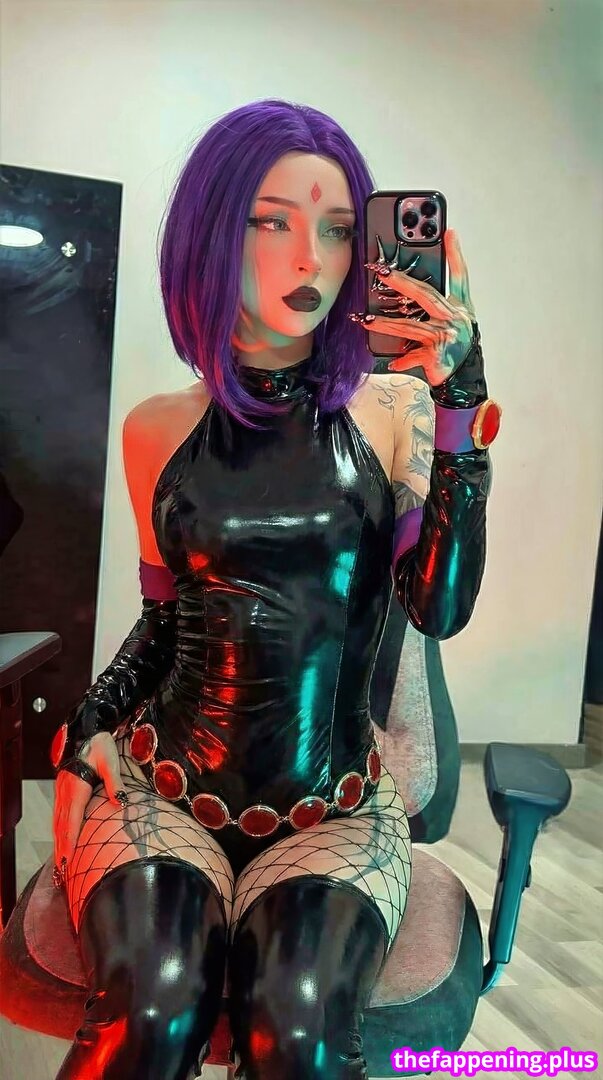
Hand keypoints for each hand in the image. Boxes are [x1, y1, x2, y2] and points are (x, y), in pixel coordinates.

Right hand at [53, 731, 126, 875]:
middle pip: (61, 824)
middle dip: (61, 846)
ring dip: (58, 840)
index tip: (68, 856)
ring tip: (60, 859)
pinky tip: (60, 838)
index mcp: (76, 786)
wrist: (84, 732)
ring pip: (58, 820)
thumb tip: (120, 801)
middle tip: (63, 867)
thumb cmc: (99, 745)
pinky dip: (58, 829)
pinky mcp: (63, 790)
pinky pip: (58, 814)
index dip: (70, 839)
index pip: (72, 818)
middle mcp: (65, 792)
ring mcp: (62, 791)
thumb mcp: (110, 760)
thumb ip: (114, 781)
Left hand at [349, 229, 477, 386]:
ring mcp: (445, 336)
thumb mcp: (454, 324)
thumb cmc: (456, 349)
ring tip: (365, 318)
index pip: (459, 276)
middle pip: (425, 294)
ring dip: (384, 323)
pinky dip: (403, 360)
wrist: (465, 379)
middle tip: (381, 271)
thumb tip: (409, 291)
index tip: (448, 232)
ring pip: (409, 326)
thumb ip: (438, 307)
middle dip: (401, 282)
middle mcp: (455, 319)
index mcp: (460, 308)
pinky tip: (392, 361)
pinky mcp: (435, 355)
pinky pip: (413, 355)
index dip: (455, 254)